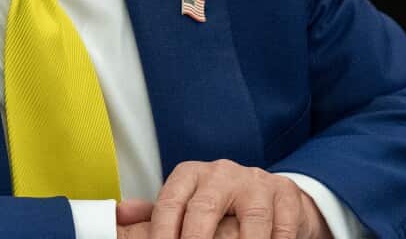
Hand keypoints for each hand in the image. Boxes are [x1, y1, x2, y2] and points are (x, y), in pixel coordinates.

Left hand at [142, 160, 330, 238]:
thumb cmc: (222, 204)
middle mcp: (221, 173)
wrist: (272, 196)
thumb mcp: (187, 204)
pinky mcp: (286, 195)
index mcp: (191, 174)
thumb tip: (119, 216)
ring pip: (250, 221)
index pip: (170, 202)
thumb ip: (156, 215)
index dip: (162, 231)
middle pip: (204, 210)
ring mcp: (256, 182)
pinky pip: (281, 228)